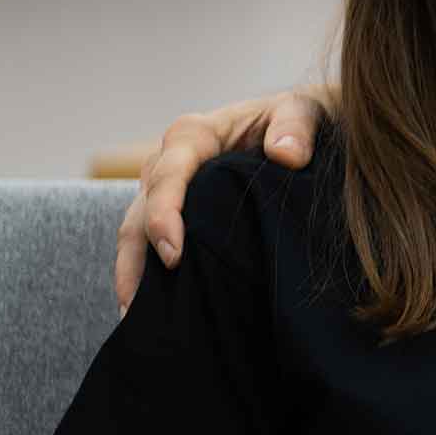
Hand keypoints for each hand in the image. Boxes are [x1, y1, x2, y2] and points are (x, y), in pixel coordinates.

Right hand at [113, 87, 330, 311]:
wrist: (300, 128)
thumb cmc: (297, 119)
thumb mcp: (303, 111)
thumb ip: (295, 126)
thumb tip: (286, 155)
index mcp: (196, 135)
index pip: (167, 175)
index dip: (163, 214)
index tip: (173, 255)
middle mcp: (171, 163)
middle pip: (139, 212)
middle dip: (135, 259)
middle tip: (141, 309)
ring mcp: (170, 192)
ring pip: (135, 235)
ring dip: (132, 276)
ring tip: (136, 322)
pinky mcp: (179, 214)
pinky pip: (151, 245)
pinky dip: (148, 276)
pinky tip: (154, 313)